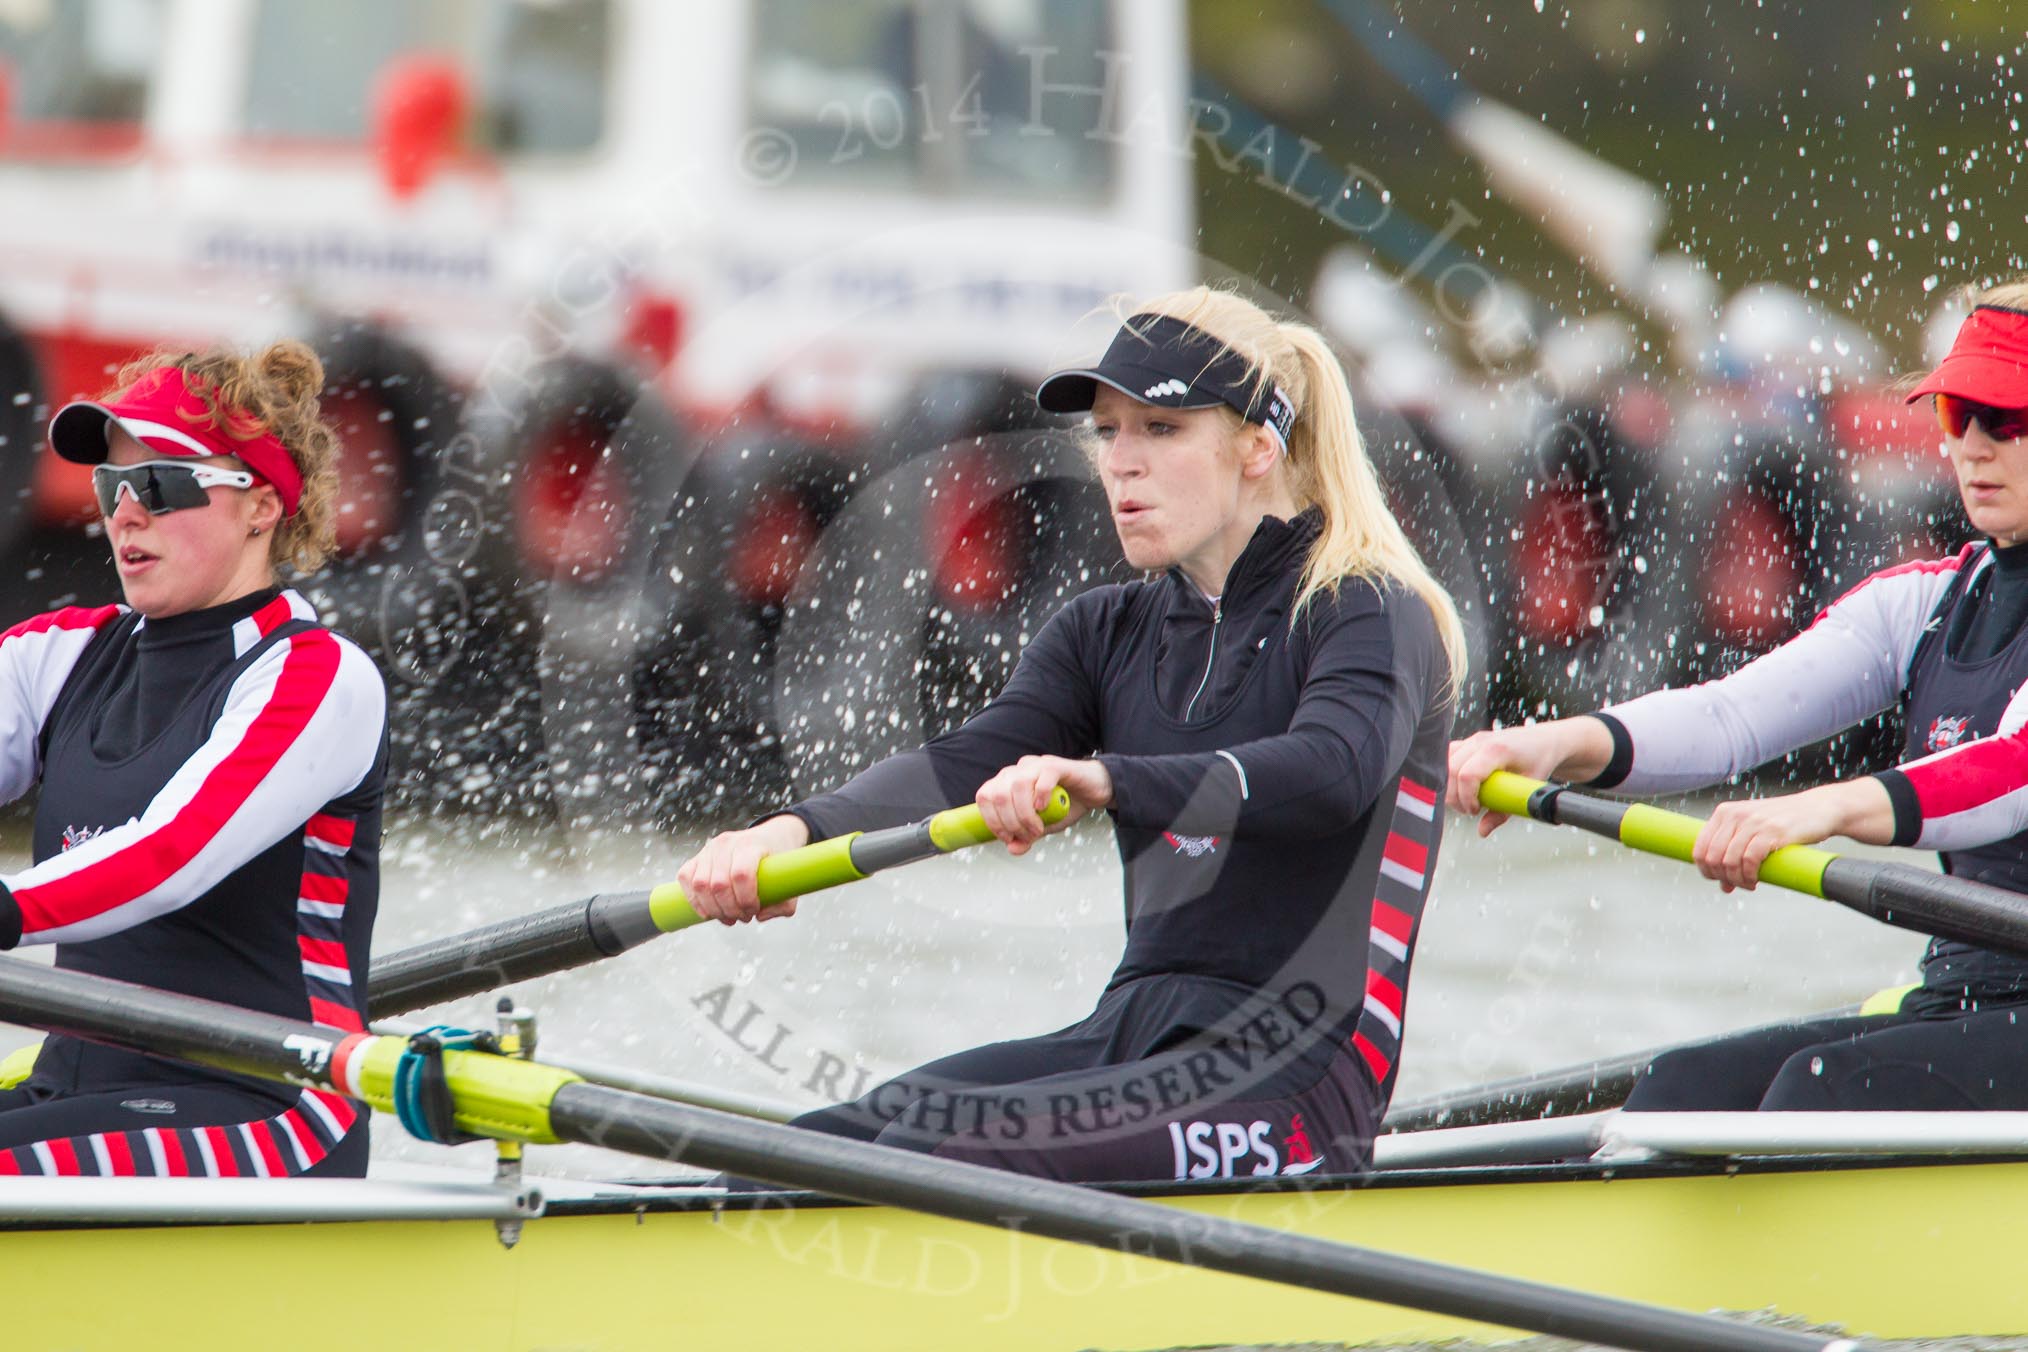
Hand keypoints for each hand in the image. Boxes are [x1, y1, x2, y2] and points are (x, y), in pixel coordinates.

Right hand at [675, 814, 810, 924]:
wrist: (770, 838)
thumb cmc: (779, 864)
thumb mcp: (790, 882)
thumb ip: (783, 905)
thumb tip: (759, 917)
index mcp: (751, 845)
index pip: (741, 874)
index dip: (746, 899)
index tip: (754, 910)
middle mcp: (727, 843)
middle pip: (719, 884)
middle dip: (730, 910)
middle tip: (743, 918)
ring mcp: (709, 848)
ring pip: (700, 884)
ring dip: (713, 909)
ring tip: (728, 917)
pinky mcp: (697, 856)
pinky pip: (685, 878)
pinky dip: (693, 900)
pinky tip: (708, 913)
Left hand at [974, 755, 1110, 855]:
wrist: (1092, 791)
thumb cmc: (1064, 805)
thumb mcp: (1042, 827)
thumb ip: (1025, 836)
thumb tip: (1012, 849)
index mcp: (1007, 782)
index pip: (985, 796)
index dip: (992, 821)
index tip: (1008, 837)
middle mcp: (1018, 770)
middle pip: (999, 793)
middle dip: (1010, 822)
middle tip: (1028, 835)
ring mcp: (1036, 765)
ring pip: (1017, 785)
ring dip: (1024, 814)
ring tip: (1038, 827)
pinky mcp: (1056, 765)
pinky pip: (1042, 777)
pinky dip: (1041, 796)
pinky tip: (1045, 807)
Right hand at [1447, 719, 1612, 836]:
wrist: (1544, 740)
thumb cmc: (1539, 761)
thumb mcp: (1525, 789)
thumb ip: (1503, 812)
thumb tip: (1483, 830)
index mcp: (1497, 750)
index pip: (1467, 775)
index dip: (1466, 798)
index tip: (1475, 811)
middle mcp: (1480, 741)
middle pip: (1450, 771)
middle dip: (1455, 797)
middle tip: (1471, 809)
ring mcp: (1472, 740)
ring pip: (1444, 764)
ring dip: (1450, 786)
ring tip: (1467, 798)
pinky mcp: (1467, 742)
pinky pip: (1447, 757)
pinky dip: (1449, 774)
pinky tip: (1461, 785)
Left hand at [1693, 780, 1890, 891]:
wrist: (1819, 809)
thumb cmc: (1784, 822)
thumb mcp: (1753, 832)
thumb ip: (1735, 853)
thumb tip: (1723, 886)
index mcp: (1725, 812)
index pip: (1700, 848)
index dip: (1705, 870)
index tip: (1719, 880)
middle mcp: (1735, 815)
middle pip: (1712, 857)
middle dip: (1721, 877)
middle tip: (1736, 885)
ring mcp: (1753, 823)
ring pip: (1729, 861)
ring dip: (1736, 880)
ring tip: (1748, 884)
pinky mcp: (1771, 832)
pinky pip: (1749, 861)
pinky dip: (1748, 876)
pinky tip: (1755, 881)